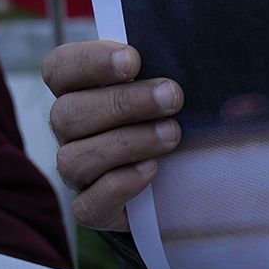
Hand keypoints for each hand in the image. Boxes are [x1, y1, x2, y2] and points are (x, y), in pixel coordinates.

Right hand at [43, 41, 182, 230]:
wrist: (177, 176)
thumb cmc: (168, 115)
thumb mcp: (169, 88)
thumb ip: (173, 71)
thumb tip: (209, 73)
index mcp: (77, 88)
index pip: (59, 68)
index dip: (90, 62)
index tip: (134, 59)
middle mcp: (69, 129)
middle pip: (67, 113)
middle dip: (122, 103)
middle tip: (172, 96)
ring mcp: (76, 170)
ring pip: (74, 159)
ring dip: (126, 143)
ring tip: (171, 135)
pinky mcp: (92, 208)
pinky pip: (88, 205)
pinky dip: (118, 187)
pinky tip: (151, 171)